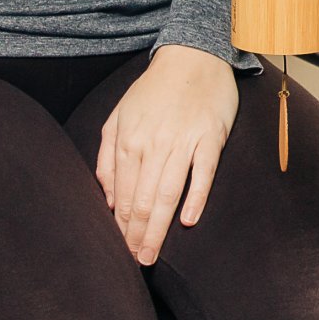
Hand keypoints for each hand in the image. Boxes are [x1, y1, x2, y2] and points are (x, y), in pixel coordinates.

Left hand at [95, 47, 238, 263]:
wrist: (193, 57)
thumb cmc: (154, 91)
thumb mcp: (119, 117)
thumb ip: (108, 157)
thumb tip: (108, 199)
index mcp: (128, 140)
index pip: (123, 194)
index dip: (120, 226)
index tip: (119, 250)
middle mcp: (153, 143)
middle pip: (143, 199)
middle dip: (136, 235)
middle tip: (136, 262)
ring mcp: (183, 141)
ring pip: (168, 192)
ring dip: (159, 228)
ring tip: (152, 254)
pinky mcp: (211, 138)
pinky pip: (202, 172)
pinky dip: (195, 197)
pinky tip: (187, 220)